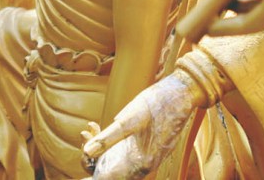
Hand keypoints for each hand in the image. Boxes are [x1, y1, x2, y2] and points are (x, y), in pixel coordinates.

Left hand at [80, 73, 198, 177]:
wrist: (182, 92)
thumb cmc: (159, 103)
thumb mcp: (131, 117)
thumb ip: (109, 137)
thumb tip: (86, 152)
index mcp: (139, 164)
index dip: (91, 173)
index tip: (81, 160)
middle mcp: (140, 166)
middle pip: (107, 173)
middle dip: (91, 158)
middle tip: (85, 134)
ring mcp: (141, 157)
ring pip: (112, 162)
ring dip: (97, 148)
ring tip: (89, 129)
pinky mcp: (141, 147)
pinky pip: (119, 153)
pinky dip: (106, 142)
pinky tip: (97, 126)